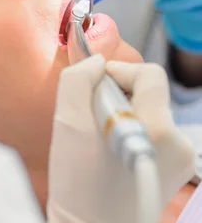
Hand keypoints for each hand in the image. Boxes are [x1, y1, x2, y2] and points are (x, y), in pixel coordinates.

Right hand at [47, 56, 193, 222]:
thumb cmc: (78, 184)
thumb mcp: (67, 120)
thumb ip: (79, 77)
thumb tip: (97, 62)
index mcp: (160, 129)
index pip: (149, 74)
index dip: (119, 71)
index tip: (96, 87)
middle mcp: (178, 143)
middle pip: (148, 93)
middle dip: (117, 95)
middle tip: (91, 116)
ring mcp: (179, 160)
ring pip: (148, 111)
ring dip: (121, 113)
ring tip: (98, 138)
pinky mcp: (174, 171)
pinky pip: (152, 132)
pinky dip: (129, 131)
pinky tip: (109, 151)